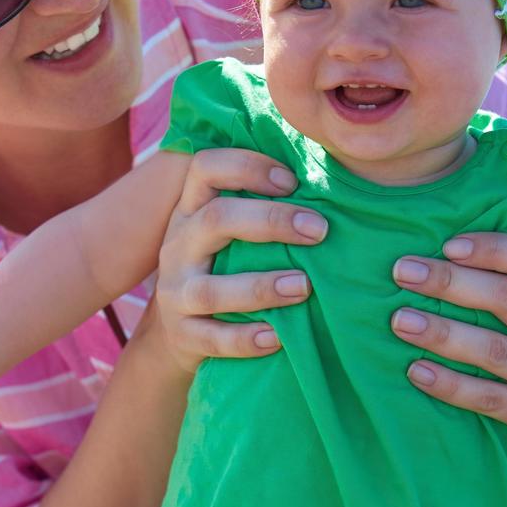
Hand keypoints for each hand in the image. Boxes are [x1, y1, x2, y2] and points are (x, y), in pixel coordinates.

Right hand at [155, 147, 325, 375]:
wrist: (176, 332)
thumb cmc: (223, 268)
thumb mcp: (227, 233)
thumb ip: (259, 209)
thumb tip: (331, 186)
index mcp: (191, 210)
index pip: (206, 168)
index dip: (248, 166)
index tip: (292, 181)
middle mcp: (179, 245)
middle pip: (215, 219)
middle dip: (270, 221)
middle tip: (318, 231)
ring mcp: (176, 292)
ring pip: (211, 289)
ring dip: (261, 286)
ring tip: (304, 286)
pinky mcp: (182, 335)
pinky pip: (212, 339)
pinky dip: (245, 339)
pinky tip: (276, 337)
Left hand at [389, 231, 506, 455]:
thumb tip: (447, 250)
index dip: (495, 248)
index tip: (448, 244)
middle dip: (450, 282)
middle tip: (403, 272)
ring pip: (494, 350)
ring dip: (442, 333)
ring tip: (401, 321)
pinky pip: (487, 398)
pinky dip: (448, 384)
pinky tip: (415, 370)